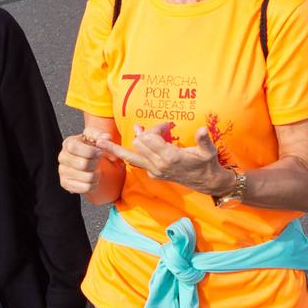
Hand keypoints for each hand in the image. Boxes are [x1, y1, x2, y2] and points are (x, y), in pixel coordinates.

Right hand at [58, 132, 108, 194]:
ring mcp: (62, 171)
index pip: (74, 148)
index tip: (99, 152)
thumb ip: (101, 135)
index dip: (90, 151)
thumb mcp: (96, 137)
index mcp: (68, 143)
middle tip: (97, 162)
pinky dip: (94, 185)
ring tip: (96, 171)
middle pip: (83, 164)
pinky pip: (85, 188)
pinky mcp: (65, 183)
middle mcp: (62, 157)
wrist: (86, 161)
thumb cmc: (90, 148)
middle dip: (95, 164)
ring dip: (97, 175)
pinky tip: (93, 179)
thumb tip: (106, 137)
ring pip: (86, 177)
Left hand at [94, 122, 230, 197]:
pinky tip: (117, 149)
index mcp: (170, 157)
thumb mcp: (208, 151)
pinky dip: (127, 154)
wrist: (207, 182)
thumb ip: (203, 140)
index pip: (151, 138)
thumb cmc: (207, 163)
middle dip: (145, 133)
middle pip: (139, 143)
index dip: (156, 128)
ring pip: (131, 157)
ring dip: (118, 148)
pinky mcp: (153, 174)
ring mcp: (154, 171)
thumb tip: (201, 129)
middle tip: (158, 129)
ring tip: (99, 142)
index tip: (167, 125)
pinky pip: (136, 163)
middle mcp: (158, 165)